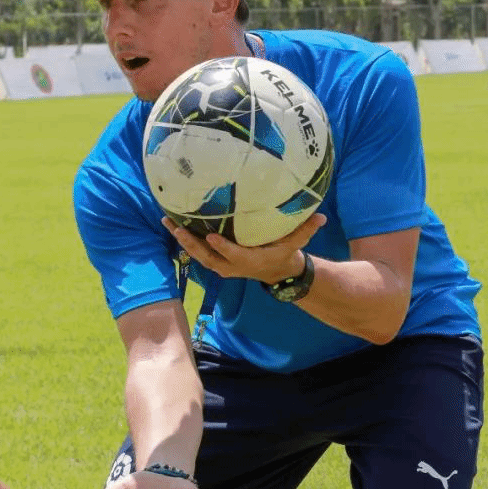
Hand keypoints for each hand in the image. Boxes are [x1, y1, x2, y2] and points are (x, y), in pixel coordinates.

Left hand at [163, 213, 325, 283]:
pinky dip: (184, 239)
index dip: (221, 247)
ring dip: (181, 239)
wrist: (275, 271)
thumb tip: (321, 217)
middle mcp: (231, 265)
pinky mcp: (214, 259)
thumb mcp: (296, 243)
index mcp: (249, 260)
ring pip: (197, 254)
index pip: (233, 254)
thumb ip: (306, 230)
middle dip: (191, 243)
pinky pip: (196, 251)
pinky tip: (172, 222)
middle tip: (177, 227)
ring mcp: (221, 264)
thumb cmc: (284, 252)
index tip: (210, 235)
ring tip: (167, 221)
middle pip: (207, 256)